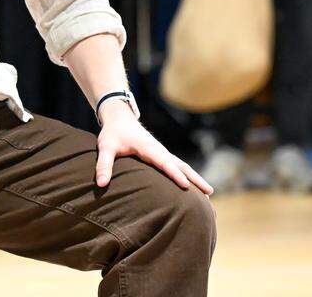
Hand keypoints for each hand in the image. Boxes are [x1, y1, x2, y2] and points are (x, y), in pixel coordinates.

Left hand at [94, 103, 213, 194]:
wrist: (120, 118)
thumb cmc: (112, 133)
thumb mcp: (105, 147)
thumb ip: (103, 165)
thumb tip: (101, 184)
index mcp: (148, 147)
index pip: (163, 162)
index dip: (174, 174)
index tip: (185, 186)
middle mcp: (159, 150)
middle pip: (181, 165)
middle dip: (195, 178)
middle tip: (209, 192)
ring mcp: (162, 152)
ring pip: (183, 166)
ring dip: (196, 178)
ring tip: (209, 193)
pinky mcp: (162, 155)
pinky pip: (178, 166)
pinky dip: (189, 175)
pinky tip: (194, 187)